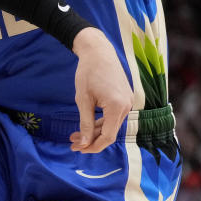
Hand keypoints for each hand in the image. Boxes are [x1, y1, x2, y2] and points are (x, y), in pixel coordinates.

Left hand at [69, 27, 133, 152]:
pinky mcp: (125, 98)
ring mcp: (128, 102)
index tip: (78, 149)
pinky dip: (101, 121)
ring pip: (111, 124)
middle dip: (91, 139)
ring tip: (75, 134)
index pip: (108, 136)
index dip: (93, 146)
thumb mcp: (83, 99)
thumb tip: (83, 143)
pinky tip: (87, 124)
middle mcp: (127, 106)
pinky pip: (113, 116)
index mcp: (117, 107)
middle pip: (110, 132)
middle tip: (72, 143)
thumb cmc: (88, 72)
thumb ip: (84, 123)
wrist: (98, 51)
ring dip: (94, 131)